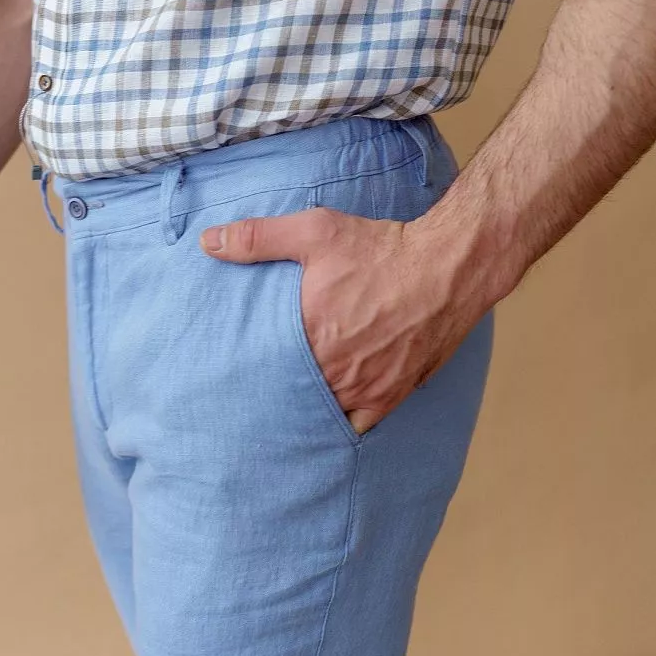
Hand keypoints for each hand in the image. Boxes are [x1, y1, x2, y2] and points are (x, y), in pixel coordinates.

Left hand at [200, 207, 479, 434]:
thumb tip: (207, 242)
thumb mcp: (315, 231)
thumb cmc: (381, 249)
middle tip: (254, 393)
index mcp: (308, 336)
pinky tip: (330, 412)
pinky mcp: (392, 394)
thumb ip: (257, 238)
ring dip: (306, 408)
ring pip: (322, 412)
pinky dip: (343, 421)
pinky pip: (358, 425)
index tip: (232, 374)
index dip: (247, 374)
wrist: (448, 267)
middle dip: (274, 393)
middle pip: (290, 395)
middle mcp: (334, 370)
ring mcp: (365, 387)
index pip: (262, 370)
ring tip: (287, 403)